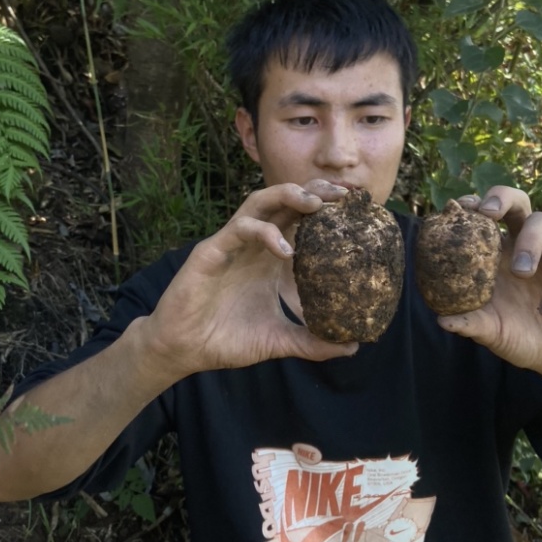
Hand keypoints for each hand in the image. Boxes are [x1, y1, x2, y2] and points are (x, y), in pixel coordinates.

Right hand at [141, 180, 358, 376]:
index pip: (301, 219)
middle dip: (314, 190)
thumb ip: (312, 342)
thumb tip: (353, 346)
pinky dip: (264, 232)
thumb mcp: (278, 341)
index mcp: (270, 257)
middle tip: (344, 195)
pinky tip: (286, 249)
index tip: (357, 207)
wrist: (184, 351)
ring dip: (289, 195)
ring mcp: (232, 245)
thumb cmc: (226, 339)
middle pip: (285, 200)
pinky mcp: (210, 252)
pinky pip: (239, 229)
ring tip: (316, 204)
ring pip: (260, 201)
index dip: (327, 208)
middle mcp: (254, 244)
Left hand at [436, 186, 541, 383]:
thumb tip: (441, 320)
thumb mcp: (492, 332)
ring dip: (529, 242)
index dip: (474, 205)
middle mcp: (528, 245)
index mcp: (501, 253)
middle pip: (517, 202)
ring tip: (521, 272)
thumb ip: (470, 324)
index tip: (459, 207)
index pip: (487, 217)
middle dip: (502, 198)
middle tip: (488, 214)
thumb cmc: (522, 337)